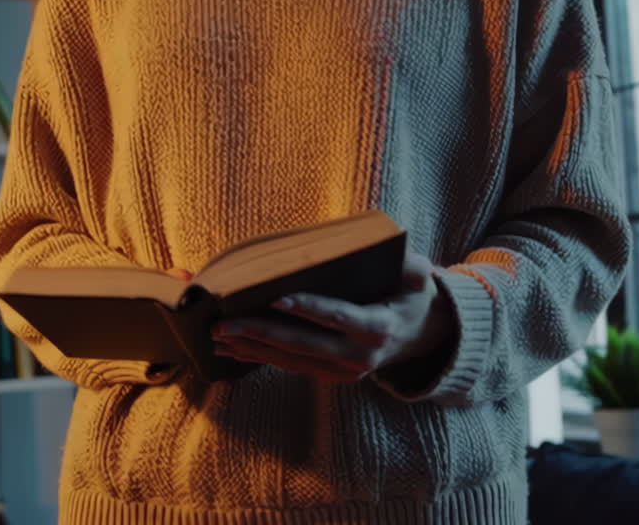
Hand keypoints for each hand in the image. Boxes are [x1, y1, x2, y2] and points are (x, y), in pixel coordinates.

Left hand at [210, 254, 454, 382]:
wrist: (422, 337)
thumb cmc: (413, 296)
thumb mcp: (420, 278)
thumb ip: (415, 270)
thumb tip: (412, 263)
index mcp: (378, 329)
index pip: (338, 316)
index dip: (308, 308)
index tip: (276, 297)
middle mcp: (358, 357)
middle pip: (302, 343)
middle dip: (259, 332)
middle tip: (223, 323)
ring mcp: (342, 371)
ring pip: (289, 358)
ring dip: (250, 347)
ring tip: (216, 336)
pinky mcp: (329, 375)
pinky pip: (289, 365)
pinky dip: (258, 357)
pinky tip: (230, 349)